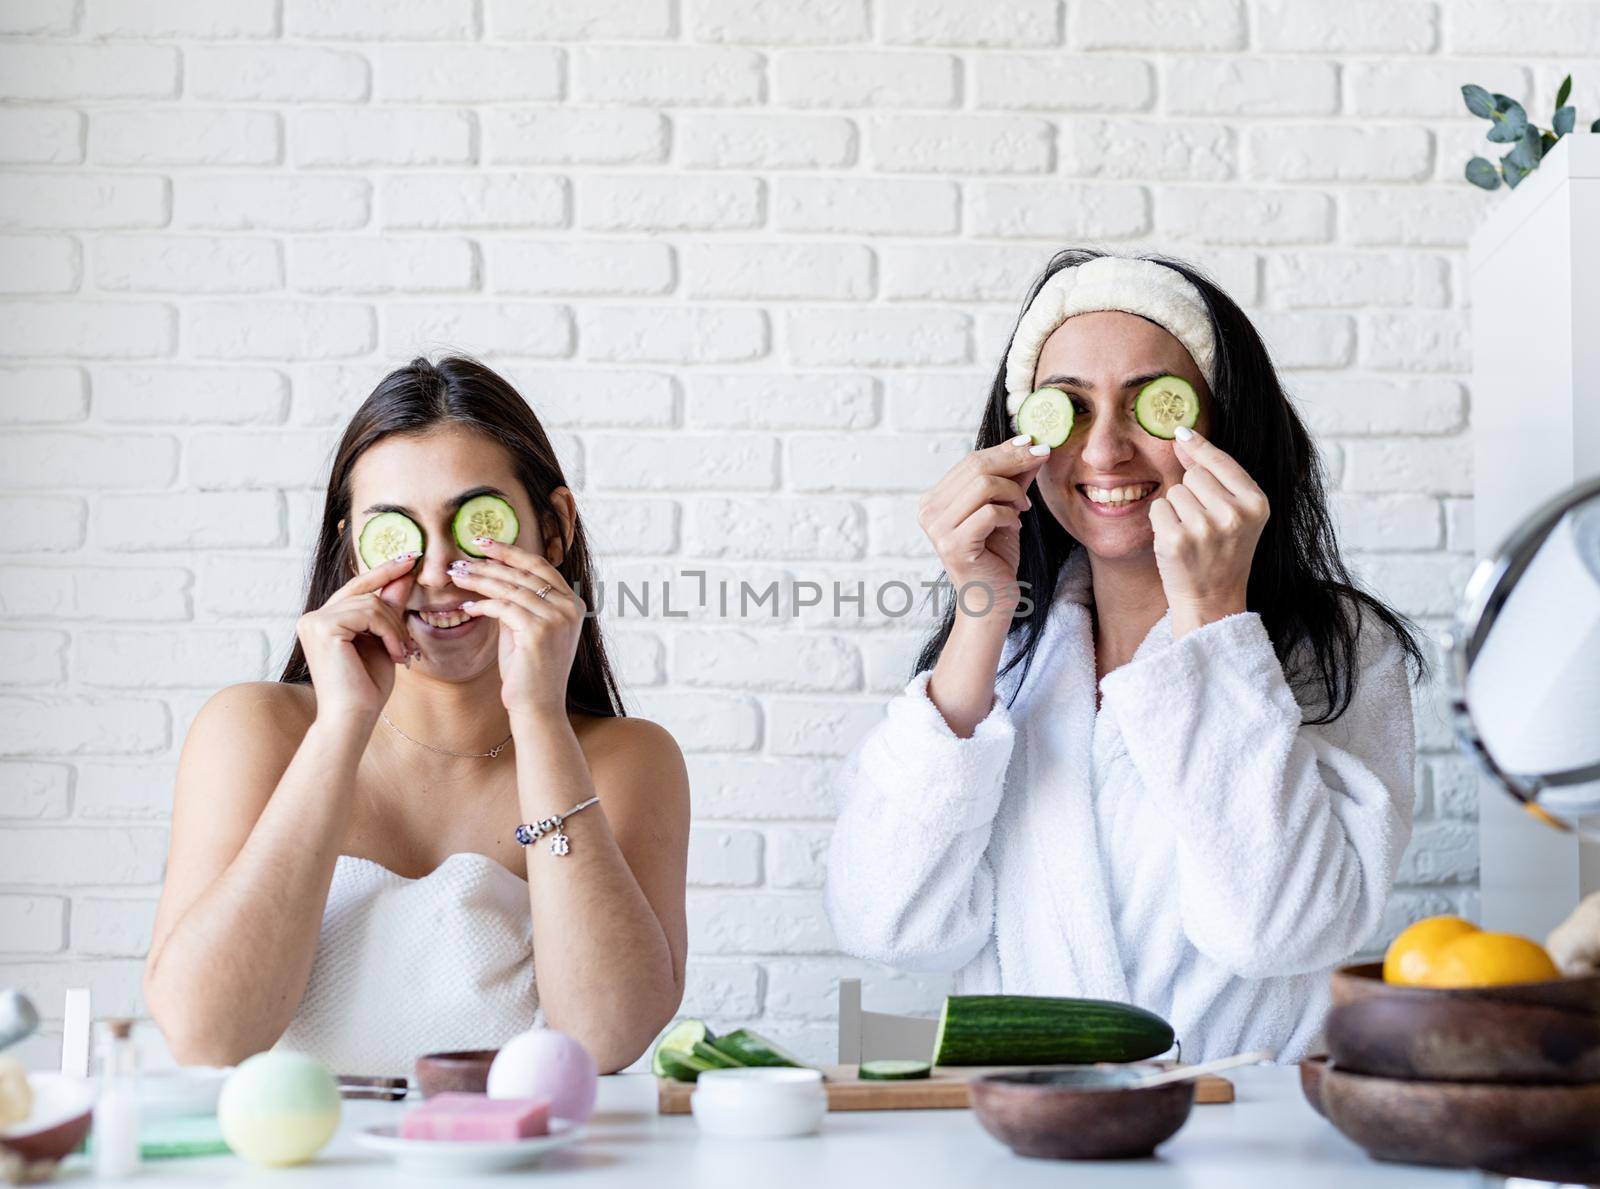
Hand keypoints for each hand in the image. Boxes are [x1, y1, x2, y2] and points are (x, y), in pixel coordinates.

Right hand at [296, 552, 421, 723]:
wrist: (354, 718)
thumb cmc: (367, 687)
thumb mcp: (385, 640)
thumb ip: (389, 608)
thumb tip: (404, 573)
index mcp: (324, 621)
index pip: (357, 587)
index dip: (383, 572)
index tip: (410, 559)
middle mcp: (313, 617)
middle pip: (366, 593)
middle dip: (395, 614)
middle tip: (409, 645)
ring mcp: (313, 620)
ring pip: (371, 603)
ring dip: (395, 628)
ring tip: (402, 654)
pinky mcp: (321, 626)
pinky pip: (369, 613)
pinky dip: (389, 632)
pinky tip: (395, 655)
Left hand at [449, 538, 582, 716]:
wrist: (538, 708)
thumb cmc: (530, 672)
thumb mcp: (528, 630)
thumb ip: (520, 604)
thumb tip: (495, 580)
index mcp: (573, 603)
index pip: (540, 566)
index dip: (511, 552)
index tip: (484, 543)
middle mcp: (570, 607)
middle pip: (524, 572)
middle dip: (489, 563)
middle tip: (461, 558)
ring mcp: (557, 618)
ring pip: (510, 587)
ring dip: (479, 580)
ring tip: (456, 576)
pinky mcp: (538, 631)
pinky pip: (503, 607)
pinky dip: (482, 604)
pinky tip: (467, 606)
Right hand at [918, 435, 1048, 618]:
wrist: (990, 602)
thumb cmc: (995, 557)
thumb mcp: (1005, 510)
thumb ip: (1012, 480)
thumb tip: (1031, 445)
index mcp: (934, 500)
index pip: (971, 461)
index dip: (1005, 448)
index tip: (1033, 442)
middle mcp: (928, 511)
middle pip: (976, 467)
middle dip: (1014, 459)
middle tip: (1042, 457)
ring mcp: (937, 529)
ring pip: (983, 485)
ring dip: (1013, 492)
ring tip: (1023, 508)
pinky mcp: (954, 546)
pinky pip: (990, 512)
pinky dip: (1010, 514)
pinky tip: (1016, 526)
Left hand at [1148, 429, 1269, 636]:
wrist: (1212, 600)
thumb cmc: (1223, 553)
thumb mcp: (1236, 513)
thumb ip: (1214, 473)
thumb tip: (1184, 435)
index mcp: (1256, 503)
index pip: (1220, 461)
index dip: (1198, 447)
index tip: (1181, 434)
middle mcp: (1234, 514)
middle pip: (1193, 475)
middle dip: (1191, 493)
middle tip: (1202, 523)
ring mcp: (1205, 528)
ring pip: (1174, 491)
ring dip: (1176, 509)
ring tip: (1192, 535)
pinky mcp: (1177, 541)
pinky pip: (1158, 508)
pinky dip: (1161, 522)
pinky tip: (1176, 542)